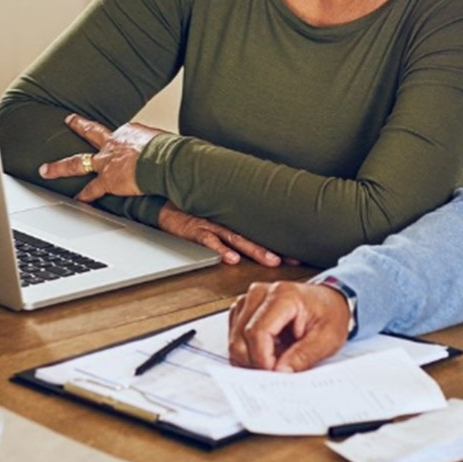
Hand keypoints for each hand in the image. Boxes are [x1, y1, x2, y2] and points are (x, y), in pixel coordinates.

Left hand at [38, 113, 162, 202]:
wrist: (164, 160)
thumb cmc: (169, 151)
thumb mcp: (163, 141)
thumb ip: (159, 147)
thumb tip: (170, 153)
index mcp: (129, 132)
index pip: (120, 135)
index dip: (121, 140)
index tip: (123, 144)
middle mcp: (114, 143)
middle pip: (92, 132)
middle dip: (78, 125)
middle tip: (68, 120)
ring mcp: (107, 161)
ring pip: (78, 162)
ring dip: (60, 167)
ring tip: (46, 169)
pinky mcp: (107, 179)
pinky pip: (92, 189)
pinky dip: (84, 195)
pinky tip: (76, 200)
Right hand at [157, 203, 283, 266]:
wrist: (164, 201)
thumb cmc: (191, 210)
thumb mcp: (215, 215)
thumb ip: (232, 226)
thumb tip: (253, 237)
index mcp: (232, 220)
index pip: (260, 232)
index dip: (279, 242)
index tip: (298, 253)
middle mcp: (225, 221)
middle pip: (254, 236)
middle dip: (274, 248)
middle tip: (293, 259)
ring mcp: (211, 224)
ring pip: (237, 239)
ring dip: (254, 250)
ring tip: (270, 260)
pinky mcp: (195, 228)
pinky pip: (209, 240)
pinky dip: (219, 249)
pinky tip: (230, 258)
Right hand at [227, 280, 349, 371]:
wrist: (329, 301)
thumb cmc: (329, 314)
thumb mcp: (327, 339)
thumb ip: (303, 356)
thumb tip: (280, 372)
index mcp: (283, 295)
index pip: (257, 332)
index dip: (262, 359)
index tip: (275, 374)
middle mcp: (260, 293)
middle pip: (240, 337)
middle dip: (255, 362)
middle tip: (276, 373)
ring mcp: (249, 300)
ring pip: (235, 339)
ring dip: (251, 358)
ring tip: (276, 359)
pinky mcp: (244, 309)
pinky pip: (235, 337)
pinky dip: (248, 352)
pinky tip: (268, 352)